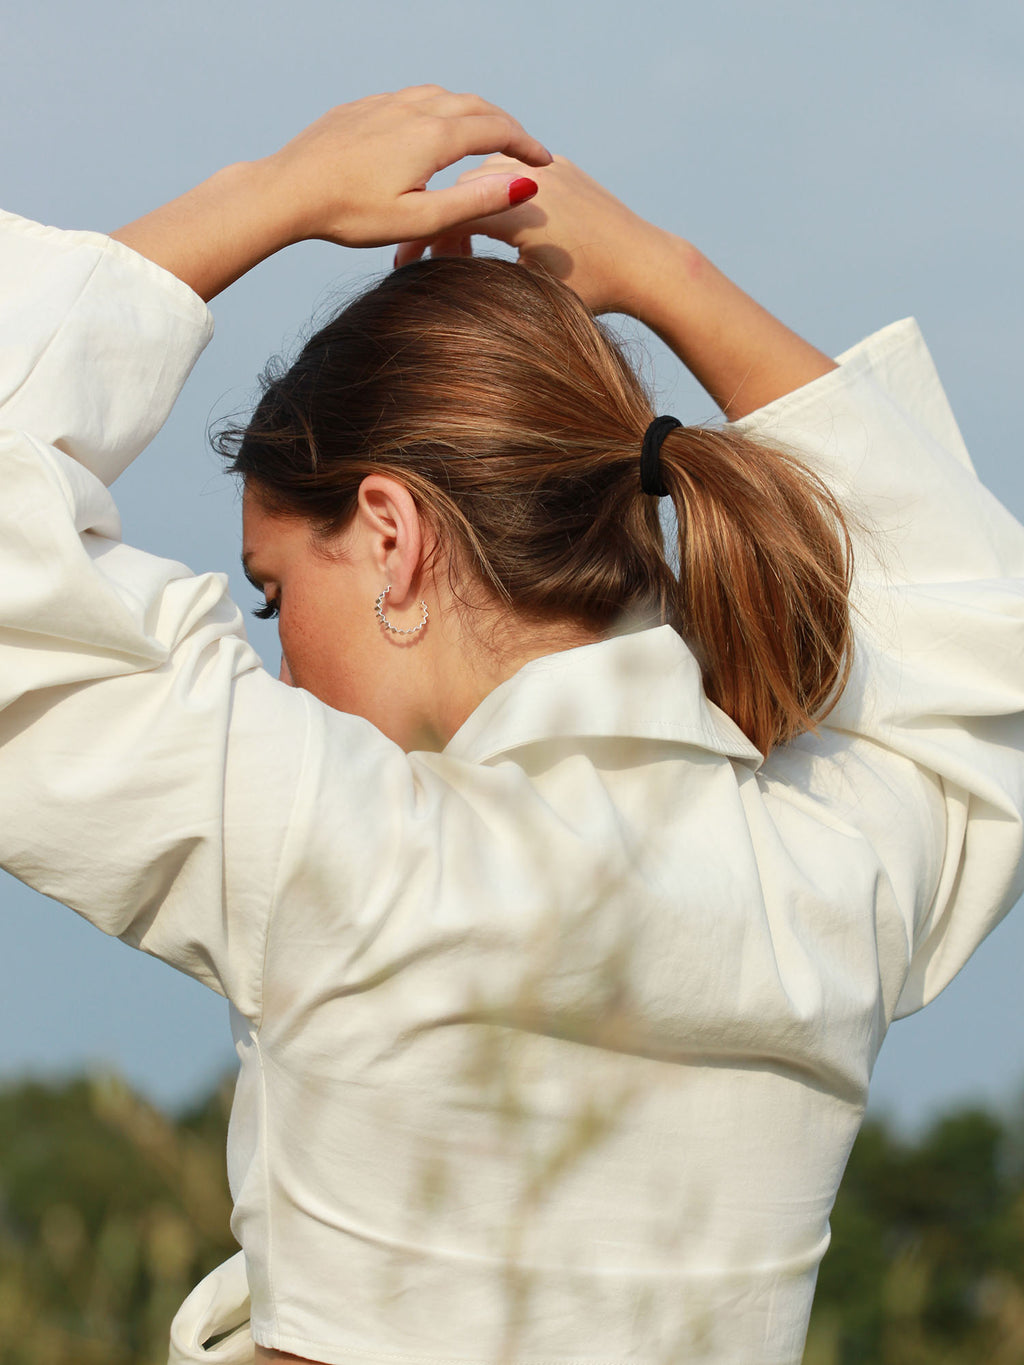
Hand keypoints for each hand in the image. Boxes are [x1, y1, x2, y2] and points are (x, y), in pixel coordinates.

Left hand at [267, 86, 551, 247]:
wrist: (287, 191)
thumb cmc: (350, 214)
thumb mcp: (420, 220)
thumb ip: (473, 201)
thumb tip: (523, 184)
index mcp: (432, 137)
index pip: (496, 131)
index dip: (525, 146)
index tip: (544, 162)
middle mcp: (412, 109)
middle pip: (475, 106)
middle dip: (505, 126)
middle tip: (523, 148)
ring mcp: (384, 104)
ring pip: (443, 96)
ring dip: (473, 112)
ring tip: (484, 135)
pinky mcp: (361, 108)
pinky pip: (411, 98)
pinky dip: (438, 109)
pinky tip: (431, 128)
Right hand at [393, 154, 662, 314]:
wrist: (647, 266)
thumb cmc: (593, 290)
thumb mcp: (530, 292)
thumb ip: (481, 279)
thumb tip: (432, 283)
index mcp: (521, 209)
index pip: (451, 216)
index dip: (421, 242)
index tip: (403, 268)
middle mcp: (533, 178)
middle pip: (464, 193)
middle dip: (441, 227)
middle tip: (426, 263)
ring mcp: (551, 167)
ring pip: (485, 176)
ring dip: (468, 209)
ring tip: (464, 251)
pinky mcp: (564, 168)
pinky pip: (515, 171)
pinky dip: (496, 197)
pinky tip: (493, 229)